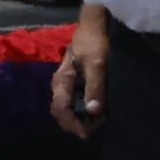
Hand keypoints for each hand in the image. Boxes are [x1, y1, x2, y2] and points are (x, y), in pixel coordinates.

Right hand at [52, 13, 109, 137]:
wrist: (94, 27)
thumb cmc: (94, 43)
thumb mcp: (97, 64)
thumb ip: (94, 87)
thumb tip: (92, 111)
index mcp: (61, 82)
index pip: (61, 111)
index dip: (73, 124)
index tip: (88, 132)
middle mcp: (60, 87)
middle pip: (62, 114)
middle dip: (77, 124)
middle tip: (97, 126)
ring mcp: (66, 87)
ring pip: (68, 111)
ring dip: (81, 119)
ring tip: (99, 120)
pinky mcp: (74, 85)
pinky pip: (74, 104)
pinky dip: (84, 111)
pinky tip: (98, 111)